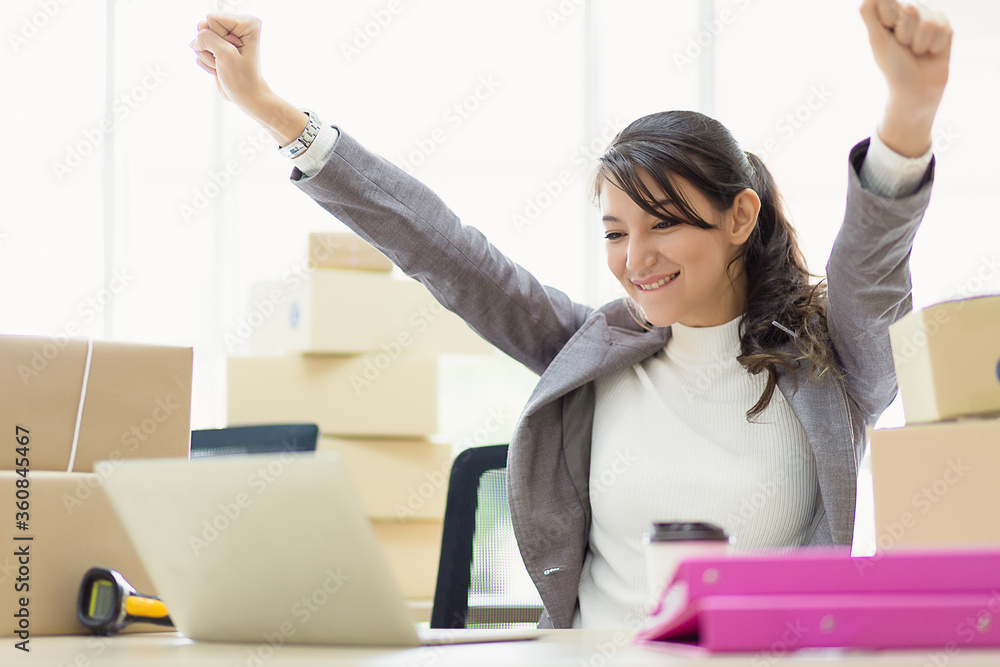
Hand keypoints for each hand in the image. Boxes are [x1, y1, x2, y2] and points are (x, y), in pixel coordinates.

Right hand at [190, 14, 306, 147]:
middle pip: (204, 27)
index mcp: (247, 23)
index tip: (233, 51)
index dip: (218, 38)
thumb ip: (206, 38)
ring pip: (200, 40)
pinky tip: (220, 68)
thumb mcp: (225, 54)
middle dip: (211, 47)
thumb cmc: (243, 78)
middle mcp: (236, 28)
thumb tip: (194, 40)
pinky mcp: (217, 49)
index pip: (212, 19)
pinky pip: (200, 50)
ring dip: (209, 57)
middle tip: (226, 59)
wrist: (246, 97)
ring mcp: (225, 38)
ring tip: (223, 65)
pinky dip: (207, 63)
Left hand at [859, 0, 952, 156]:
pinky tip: (931, 53)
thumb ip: (871, 16)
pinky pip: (943, 28)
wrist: (917, 90)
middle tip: (903, 48)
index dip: (888, 20)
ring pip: (927, 21)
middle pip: (909, 9)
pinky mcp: (945, 28)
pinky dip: (934, 46)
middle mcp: (909, 13)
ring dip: (920, 43)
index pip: (888, 0)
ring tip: (917, 53)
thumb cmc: (894, 67)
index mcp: (890, 15)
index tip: (887, 34)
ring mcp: (929, 19)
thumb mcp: (878, 41)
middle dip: (904, 35)